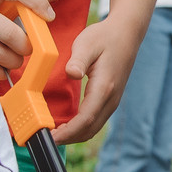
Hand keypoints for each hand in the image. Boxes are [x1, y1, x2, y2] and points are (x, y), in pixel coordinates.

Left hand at [57, 14, 143, 144]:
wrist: (126, 33)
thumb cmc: (104, 37)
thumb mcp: (87, 43)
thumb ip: (78, 60)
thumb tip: (71, 73)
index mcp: (104, 87)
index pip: (86, 119)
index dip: (68, 132)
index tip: (51, 137)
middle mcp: (111, 99)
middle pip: (89, 130)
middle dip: (68, 138)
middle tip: (45, 138)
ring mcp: (112, 101)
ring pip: (93, 128)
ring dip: (74, 135)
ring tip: (53, 134)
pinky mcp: (110, 100)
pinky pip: (95, 121)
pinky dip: (80, 128)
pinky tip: (66, 125)